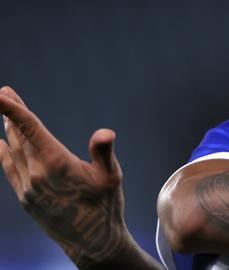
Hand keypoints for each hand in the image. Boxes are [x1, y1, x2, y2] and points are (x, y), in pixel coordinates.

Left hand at [0, 86, 128, 267]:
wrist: (91, 242)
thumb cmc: (105, 206)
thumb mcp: (111, 177)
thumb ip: (104, 152)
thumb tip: (105, 133)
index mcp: (56, 163)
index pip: (31, 129)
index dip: (14, 109)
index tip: (1, 94)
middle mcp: (36, 174)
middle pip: (19, 136)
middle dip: (11, 114)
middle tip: (4, 93)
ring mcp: (27, 188)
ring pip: (13, 151)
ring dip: (9, 131)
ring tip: (5, 115)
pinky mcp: (25, 199)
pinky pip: (10, 169)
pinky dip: (4, 153)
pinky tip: (1, 144)